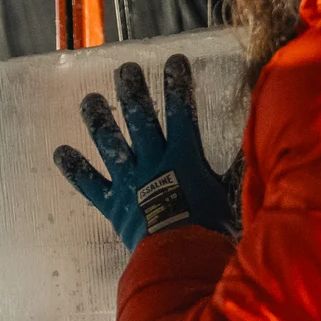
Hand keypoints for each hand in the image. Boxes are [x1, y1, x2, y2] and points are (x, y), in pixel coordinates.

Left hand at [53, 54, 236, 250]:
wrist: (181, 259)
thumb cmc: (211, 229)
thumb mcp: (230, 193)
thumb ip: (236, 167)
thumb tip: (259, 146)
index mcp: (183, 155)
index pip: (181, 110)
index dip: (178, 84)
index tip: (175, 62)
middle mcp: (152, 161)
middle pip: (139, 117)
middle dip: (132, 90)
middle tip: (125, 70)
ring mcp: (129, 181)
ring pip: (109, 142)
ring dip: (98, 119)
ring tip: (89, 100)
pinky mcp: (113, 204)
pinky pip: (90, 184)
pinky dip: (74, 168)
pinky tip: (61, 152)